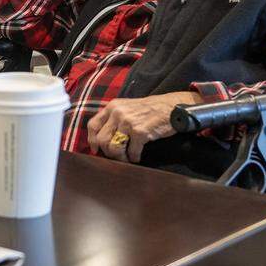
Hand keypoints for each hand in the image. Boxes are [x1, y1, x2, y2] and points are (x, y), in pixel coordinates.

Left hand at [87, 91, 202, 162]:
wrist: (172, 106)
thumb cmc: (150, 110)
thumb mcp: (127, 107)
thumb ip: (114, 119)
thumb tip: (101, 140)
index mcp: (112, 107)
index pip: (93, 125)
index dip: (92, 140)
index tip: (96, 150)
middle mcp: (118, 113)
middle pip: (102, 140)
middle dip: (108, 152)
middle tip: (118, 156)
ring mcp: (128, 122)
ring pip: (113, 148)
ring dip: (120, 157)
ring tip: (128, 158)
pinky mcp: (140, 132)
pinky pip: (131, 152)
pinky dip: (134, 157)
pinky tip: (138, 156)